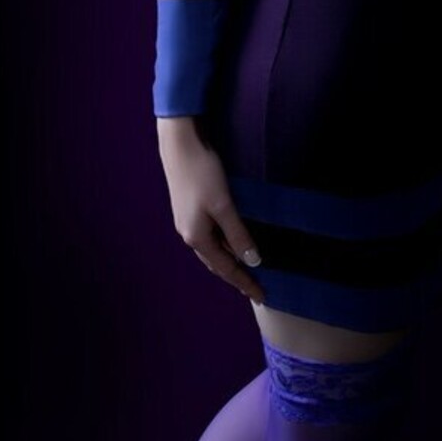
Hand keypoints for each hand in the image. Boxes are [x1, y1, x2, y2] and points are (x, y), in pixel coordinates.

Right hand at [156, 118, 265, 302]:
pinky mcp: (189, 208)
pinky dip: (222, 245)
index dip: (245, 283)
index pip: (226, 269)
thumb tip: (253, 261)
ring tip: (246, 269)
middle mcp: (189, 234)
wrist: (179, 144)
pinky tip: (231, 241)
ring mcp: (187, 222)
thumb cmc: (203, 173)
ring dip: (229, 261)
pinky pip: (209, 237)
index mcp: (197, 238)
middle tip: (256, 287)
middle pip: (216, 263)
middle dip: (236, 276)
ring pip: (212, 250)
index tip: (262, 296)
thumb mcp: (224, 205)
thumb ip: (238, 234)